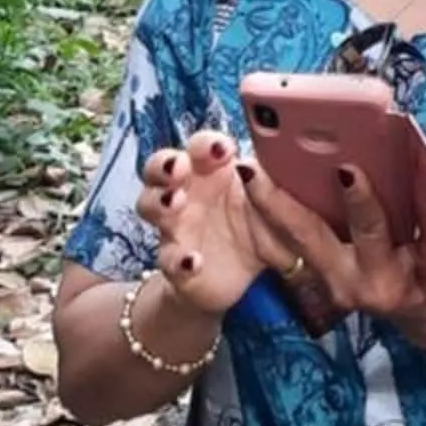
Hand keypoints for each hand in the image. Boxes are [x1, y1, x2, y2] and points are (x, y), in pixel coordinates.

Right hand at [140, 128, 281, 316]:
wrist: (241, 281)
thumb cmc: (256, 227)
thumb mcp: (274, 206)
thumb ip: (272, 186)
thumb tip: (276, 165)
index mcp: (212, 172)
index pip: (199, 146)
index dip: (205, 143)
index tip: (224, 149)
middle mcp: (187, 193)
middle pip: (159, 167)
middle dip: (165, 163)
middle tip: (180, 166)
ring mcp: (177, 228)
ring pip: (149, 205)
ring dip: (159, 201)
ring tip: (175, 202)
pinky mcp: (177, 265)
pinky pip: (168, 259)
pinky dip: (178, 259)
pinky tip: (193, 261)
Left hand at [243, 140, 425, 357]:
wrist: (424, 311)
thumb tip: (411, 140)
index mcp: (389, 275)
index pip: (374, 230)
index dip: (361, 201)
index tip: (345, 169)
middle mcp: (351, 283)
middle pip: (311, 236)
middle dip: (282, 201)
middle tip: (257, 167)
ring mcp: (327, 282)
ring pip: (287, 241)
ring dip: (264, 204)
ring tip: (247, 165)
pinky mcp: (313, 275)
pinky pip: (280, 248)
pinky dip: (264, 216)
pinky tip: (253, 183)